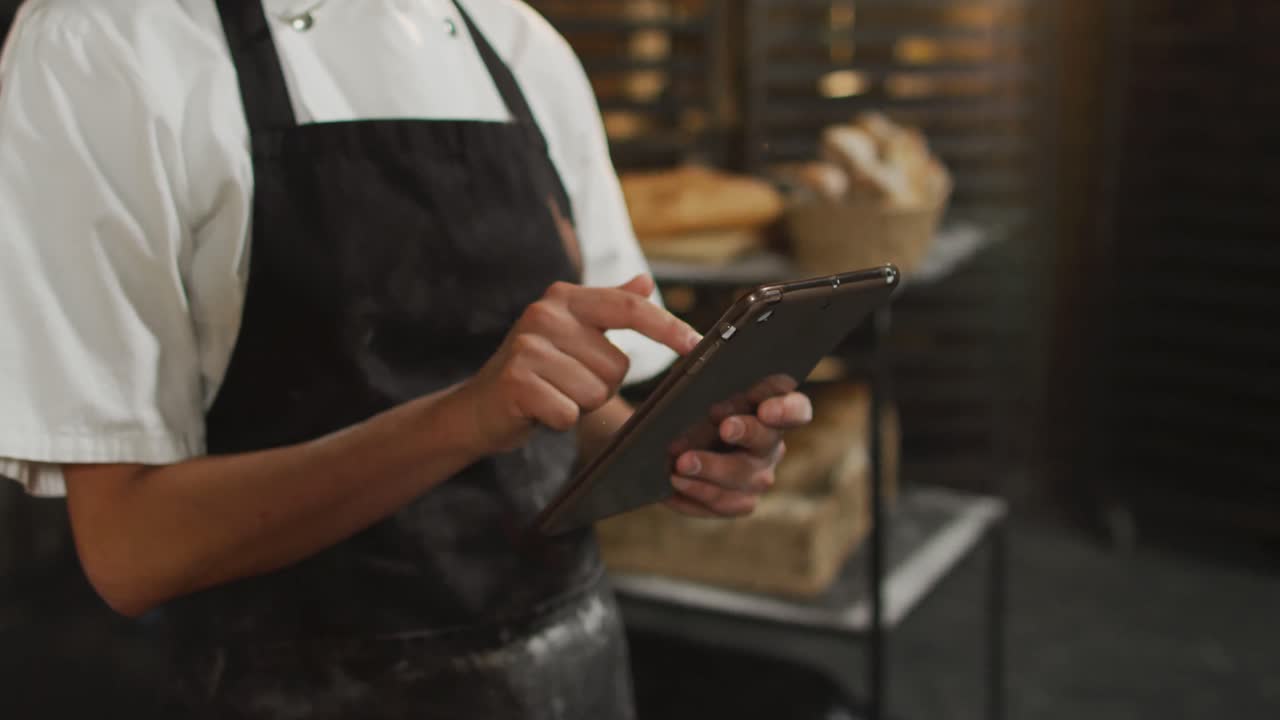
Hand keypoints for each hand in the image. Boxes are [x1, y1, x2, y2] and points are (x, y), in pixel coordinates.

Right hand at [457, 276, 699, 454]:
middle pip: (617, 365)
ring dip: (579, 404)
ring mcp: (527, 347)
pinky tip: (537, 410)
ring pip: (595, 392)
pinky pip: (569, 412)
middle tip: (566, 383)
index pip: (629, 308)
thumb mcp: (571, 333)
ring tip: (551, 394)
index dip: (667, 326)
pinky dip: (558, 420)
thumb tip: (645, 283)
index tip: (696, 344)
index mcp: (564, 298)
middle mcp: (545, 314)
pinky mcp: (517, 381)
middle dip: (601, 385)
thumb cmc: (535, 370)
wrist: (478, 407)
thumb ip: (610, 307)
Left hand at [665, 382, 813, 517]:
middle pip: (769, 442)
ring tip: (681, 463)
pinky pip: (725, 504)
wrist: (665, 437)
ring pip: (746, 479)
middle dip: (747, 433)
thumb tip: (693, 347)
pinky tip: (673, 484)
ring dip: (713, 471)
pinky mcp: (736, 501)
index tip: (766, 408)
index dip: (787, 410)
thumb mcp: (698, 382)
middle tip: (724, 427)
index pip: (797, 409)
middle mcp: (771, 444)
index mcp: (771, 409)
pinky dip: (698, 496)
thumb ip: (706, 369)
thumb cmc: (691, 402)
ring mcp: (756, 475)